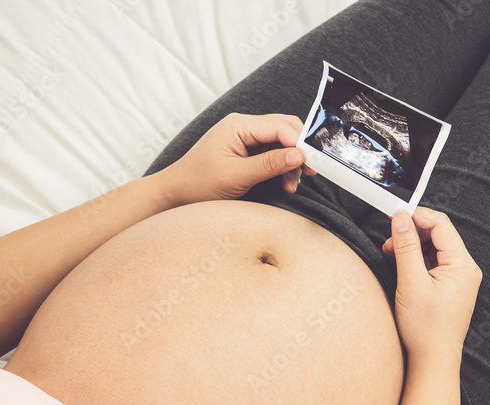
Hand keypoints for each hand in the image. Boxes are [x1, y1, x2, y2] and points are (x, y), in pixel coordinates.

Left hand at [156, 112, 316, 204]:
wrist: (176, 195)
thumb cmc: (198, 183)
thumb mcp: (236, 176)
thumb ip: (269, 164)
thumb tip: (299, 156)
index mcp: (238, 125)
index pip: (279, 126)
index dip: (299, 142)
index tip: (312, 162)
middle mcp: (244, 127)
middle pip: (285, 130)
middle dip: (299, 151)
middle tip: (309, 172)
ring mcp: (247, 139)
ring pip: (283, 144)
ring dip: (292, 163)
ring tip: (292, 185)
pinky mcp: (248, 153)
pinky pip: (274, 155)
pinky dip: (283, 168)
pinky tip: (285, 184)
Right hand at [383, 207, 481, 364]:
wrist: (433, 359)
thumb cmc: (425, 329)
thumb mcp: (411, 283)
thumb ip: (406, 247)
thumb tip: (401, 219)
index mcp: (462, 265)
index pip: (441, 224)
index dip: (417, 216)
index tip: (395, 216)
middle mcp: (466, 269)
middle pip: (439, 234)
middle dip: (413, 232)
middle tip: (390, 240)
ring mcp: (460, 278)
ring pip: (435, 247)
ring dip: (413, 246)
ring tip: (392, 254)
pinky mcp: (452, 286)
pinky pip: (435, 262)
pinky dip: (418, 259)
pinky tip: (403, 266)